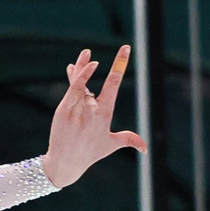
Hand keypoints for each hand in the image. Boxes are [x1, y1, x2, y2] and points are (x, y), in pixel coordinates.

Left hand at [44, 46, 146, 187]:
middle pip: (96, 80)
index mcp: (106, 112)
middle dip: (104, 64)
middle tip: (123, 47)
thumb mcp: (111, 144)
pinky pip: (72, 87)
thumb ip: (128, 139)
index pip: (115, 83)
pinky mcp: (64, 108)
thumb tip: (145, 148)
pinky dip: (77, 76)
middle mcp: (94, 108)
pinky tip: (77, 65)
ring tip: (86, 52)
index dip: (120, 65)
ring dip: (83, 66)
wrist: (66, 163)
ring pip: (81, 81)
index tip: (125, 49)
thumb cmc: (90, 154)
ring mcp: (79, 108)